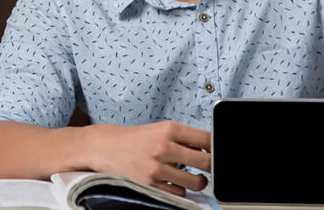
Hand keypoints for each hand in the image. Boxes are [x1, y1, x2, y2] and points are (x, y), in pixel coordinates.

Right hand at [87, 121, 209, 195]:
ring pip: (195, 182)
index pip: (206, 138)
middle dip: (211, 166)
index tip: (218, 152)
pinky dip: (178, 189)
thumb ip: (183, 137)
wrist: (104, 147)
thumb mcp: (159, 130)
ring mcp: (156, 168)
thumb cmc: (135, 139)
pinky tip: (172, 182)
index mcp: (168, 129)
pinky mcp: (149, 184)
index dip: (217, 147)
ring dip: (197, 182)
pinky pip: (178, 193)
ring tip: (192, 178)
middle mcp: (163, 147)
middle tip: (208, 167)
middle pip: (206, 161)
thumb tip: (210, 148)